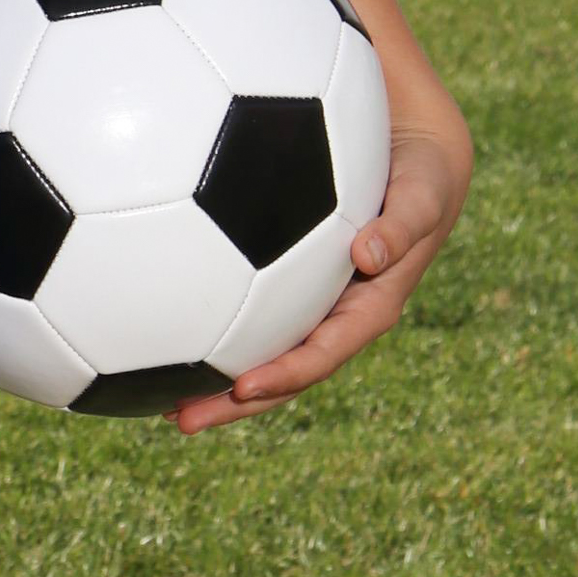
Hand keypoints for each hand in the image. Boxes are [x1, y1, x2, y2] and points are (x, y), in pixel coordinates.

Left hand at [173, 76, 472, 434]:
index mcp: (367, 308)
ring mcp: (307, 299)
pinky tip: (159, 325)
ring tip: (154, 398)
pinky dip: (207, 322)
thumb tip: (369, 255)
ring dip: (211, 378)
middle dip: (233, 403)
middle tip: (180, 421)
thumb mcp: (423, 196)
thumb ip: (403, 224)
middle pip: (279, 370)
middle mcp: (332, 314)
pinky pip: (244, 307)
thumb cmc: (421, 176)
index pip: (322, 354)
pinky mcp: (284, 276)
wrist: (413, 155)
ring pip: (256, 348)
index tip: (244, 388)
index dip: (286, 375)